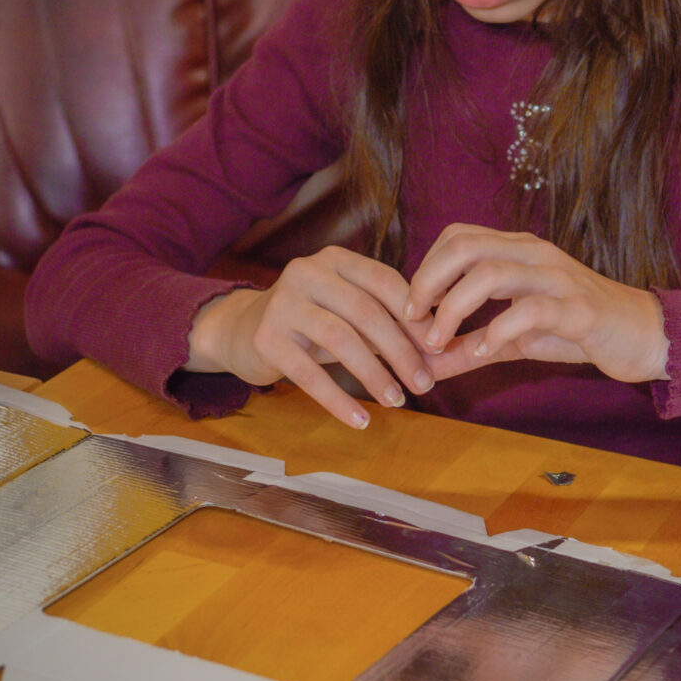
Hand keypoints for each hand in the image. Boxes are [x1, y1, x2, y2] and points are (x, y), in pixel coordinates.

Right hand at [187, 247, 435, 428]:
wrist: (241, 330)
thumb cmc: (310, 322)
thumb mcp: (346, 312)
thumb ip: (387, 322)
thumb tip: (440, 350)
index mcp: (336, 260)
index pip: (385, 282)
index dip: (416, 316)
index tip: (439, 348)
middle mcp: (308, 272)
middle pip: (366, 312)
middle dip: (401, 350)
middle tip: (425, 383)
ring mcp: (283, 303)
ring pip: (340, 339)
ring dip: (374, 375)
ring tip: (397, 401)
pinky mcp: (265, 338)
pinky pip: (308, 373)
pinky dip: (338, 399)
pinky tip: (360, 420)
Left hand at [405, 225, 669, 384]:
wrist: (645, 336)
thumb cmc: (577, 330)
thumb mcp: (516, 339)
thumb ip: (470, 347)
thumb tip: (424, 364)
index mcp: (519, 251)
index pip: (457, 237)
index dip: (425, 268)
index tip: (412, 308)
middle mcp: (535, 254)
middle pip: (465, 246)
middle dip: (428, 282)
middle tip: (414, 320)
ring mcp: (557, 278)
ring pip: (490, 273)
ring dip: (454, 308)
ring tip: (439, 341)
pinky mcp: (579, 309)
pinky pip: (529, 310)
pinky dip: (497, 331)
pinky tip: (486, 352)